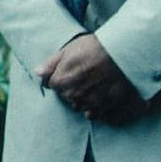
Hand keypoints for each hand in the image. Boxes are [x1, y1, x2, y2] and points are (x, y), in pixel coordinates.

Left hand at [37, 35, 152, 126]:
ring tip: (93, 84)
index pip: (52, 85)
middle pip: (66, 96)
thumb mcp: (69, 50)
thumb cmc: (95, 48)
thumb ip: (51, 63)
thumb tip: (39, 73)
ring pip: (79, 105)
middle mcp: (73, 96)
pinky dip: (95, 107)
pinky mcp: (103, 108)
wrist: (122, 54)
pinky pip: (93, 113)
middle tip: (84, 75)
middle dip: (71, 87)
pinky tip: (100, 95)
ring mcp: (88, 103)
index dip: (61, 76)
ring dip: (82, 98)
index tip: (71, 70)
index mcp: (61, 81)